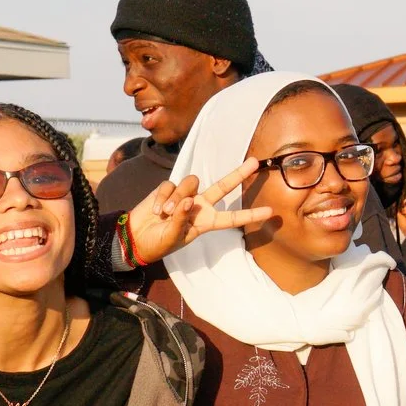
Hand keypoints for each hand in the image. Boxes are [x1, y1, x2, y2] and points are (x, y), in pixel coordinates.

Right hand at [124, 161, 277, 265]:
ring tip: (164, 214)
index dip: (250, 214)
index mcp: (206, 222)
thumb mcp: (173, 238)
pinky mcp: (169, 189)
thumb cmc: (158, 243)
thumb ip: (181, 220)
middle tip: (254, 162)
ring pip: (191, 183)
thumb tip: (189, 201)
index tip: (270, 212)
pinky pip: (171, 185)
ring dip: (178, 197)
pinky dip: (163, 197)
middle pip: (223, 187)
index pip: (232, 218)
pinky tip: (156, 210)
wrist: (135, 237)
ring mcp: (185, 196)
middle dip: (238, 174)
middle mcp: (199, 206)